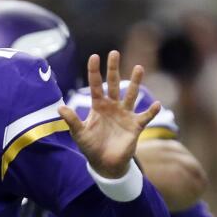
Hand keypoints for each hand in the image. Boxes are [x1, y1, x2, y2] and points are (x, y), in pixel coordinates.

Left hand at [59, 51, 160, 178]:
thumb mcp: (79, 133)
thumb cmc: (91, 147)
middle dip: (113, 69)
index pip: (95, 85)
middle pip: (113, 84)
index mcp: (98, 106)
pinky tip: (156, 104)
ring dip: (135, 82)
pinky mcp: (135, 126)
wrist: (105, 163)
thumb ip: (72, 120)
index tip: (94, 56)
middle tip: (114, 53)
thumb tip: (59, 108)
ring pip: (131, 95)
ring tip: (138, 68)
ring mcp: (125, 114)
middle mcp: (112, 106)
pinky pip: (145, 116)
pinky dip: (151, 111)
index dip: (94, 71)